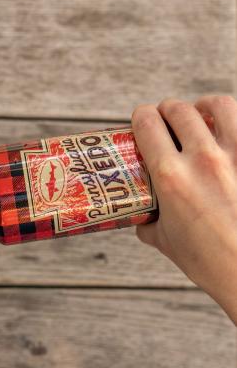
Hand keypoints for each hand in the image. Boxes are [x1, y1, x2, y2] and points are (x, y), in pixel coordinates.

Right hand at [132, 96, 236, 325]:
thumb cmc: (211, 262)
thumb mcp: (166, 242)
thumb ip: (149, 223)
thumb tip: (143, 218)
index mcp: (171, 177)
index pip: (148, 125)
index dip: (140, 116)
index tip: (140, 120)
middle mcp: (203, 159)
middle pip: (178, 110)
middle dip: (166, 109)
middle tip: (164, 119)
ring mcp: (236, 156)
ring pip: (217, 105)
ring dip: (202, 105)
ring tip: (198, 113)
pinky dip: (232, 121)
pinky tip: (227, 130)